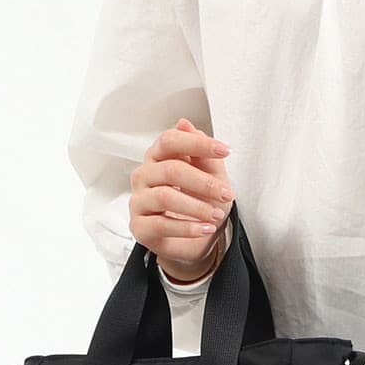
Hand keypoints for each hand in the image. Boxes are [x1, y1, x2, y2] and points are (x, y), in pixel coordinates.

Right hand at [130, 117, 234, 278]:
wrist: (195, 241)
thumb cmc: (200, 203)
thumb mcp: (211, 176)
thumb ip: (202, 154)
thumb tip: (185, 123)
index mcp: (158, 157)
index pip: (170, 141)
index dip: (198, 144)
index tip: (224, 150)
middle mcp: (144, 176)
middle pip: (171, 169)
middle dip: (204, 182)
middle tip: (226, 193)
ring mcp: (138, 201)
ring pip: (165, 197)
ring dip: (196, 206)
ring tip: (216, 214)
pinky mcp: (139, 226)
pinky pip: (162, 224)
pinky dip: (188, 227)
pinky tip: (205, 229)